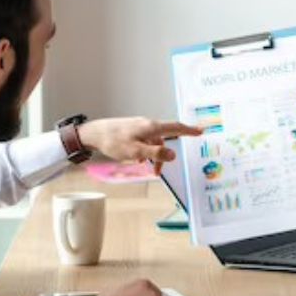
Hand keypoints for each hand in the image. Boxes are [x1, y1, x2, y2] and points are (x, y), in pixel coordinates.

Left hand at [78, 118, 202, 172]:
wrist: (94, 133)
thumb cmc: (114, 141)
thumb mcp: (136, 151)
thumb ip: (155, 153)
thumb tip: (173, 155)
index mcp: (151, 127)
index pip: (175, 127)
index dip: (189, 130)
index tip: (201, 131)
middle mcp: (147, 124)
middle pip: (164, 138)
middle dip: (165, 154)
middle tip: (160, 170)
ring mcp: (140, 127)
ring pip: (154, 142)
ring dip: (154, 155)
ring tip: (147, 169)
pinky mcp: (132, 130)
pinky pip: (146, 141)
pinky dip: (147, 151)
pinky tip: (139, 160)